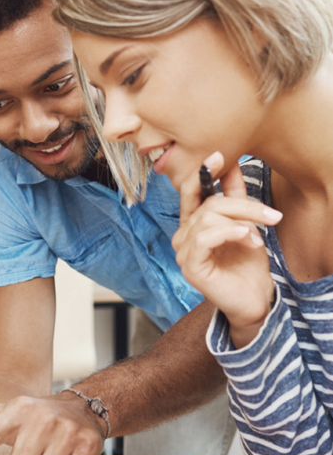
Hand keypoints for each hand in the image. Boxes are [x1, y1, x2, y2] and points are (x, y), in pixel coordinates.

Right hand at [172, 152, 281, 347]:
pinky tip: (247, 239)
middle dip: (242, 204)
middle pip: (207, 204)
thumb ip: (235, 198)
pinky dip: (229, 233)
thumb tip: (232, 165)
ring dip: (241, 221)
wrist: (254, 299)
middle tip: (271, 214)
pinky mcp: (190, 266)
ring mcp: (183, 251)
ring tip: (259, 235)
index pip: (190, 192)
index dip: (202, 173)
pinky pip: (205, 237)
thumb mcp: (245, 224)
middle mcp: (183, 236)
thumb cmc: (246, 265)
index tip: (218, 155)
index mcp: (193, 224)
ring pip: (208, 218)